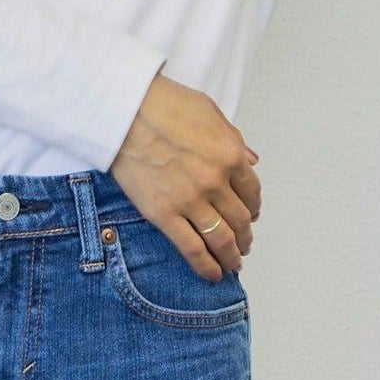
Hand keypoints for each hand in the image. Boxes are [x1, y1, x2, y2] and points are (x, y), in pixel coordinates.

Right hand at [111, 71, 260, 280]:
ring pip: (221, 239)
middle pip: (240, 219)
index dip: (254, 207)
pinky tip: (213, 275)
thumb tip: (251, 159)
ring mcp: (191, 201)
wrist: (124, 112)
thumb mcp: (210, 113)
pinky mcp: (164, 215)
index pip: (252, 191)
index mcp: (231, 155)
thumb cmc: (163, 105)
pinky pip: (192, 248)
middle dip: (245, 235)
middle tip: (244, 243)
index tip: (251, 214)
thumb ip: (233, 139)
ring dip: (232, 255)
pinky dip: (206, 266)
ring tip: (233, 263)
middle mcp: (216, 182)